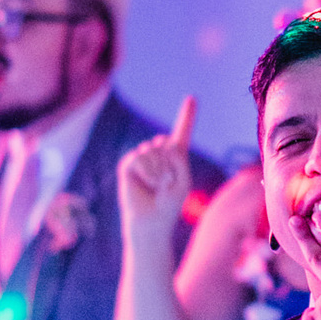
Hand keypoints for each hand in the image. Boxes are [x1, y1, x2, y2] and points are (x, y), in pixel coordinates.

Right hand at [118, 97, 195, 248]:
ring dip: (159, 172)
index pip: (182, 132)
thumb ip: (178, 158)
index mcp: (174, 156)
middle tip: (167, 184)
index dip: (187, 115)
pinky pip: (140, 158)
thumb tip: (157, 142)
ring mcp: (142, 157)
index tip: (191, 98)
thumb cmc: (169, 204)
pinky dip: (148, 173)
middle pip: (167, 143)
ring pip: (153, 150)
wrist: (151, 221)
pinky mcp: (129, 164)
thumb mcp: (183, 180)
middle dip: (171, 166)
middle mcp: (157, 153)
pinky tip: (147, 184)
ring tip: (157, 186)